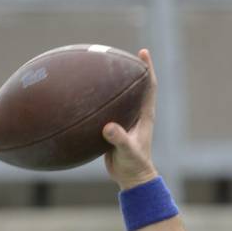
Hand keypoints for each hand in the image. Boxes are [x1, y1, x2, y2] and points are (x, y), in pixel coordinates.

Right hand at [102, 49, 158, 189]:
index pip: (149, 86)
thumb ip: (119, 139)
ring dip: (113, 83)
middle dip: (130, 68)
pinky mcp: (115, 128)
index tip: (143, 52)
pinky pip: (107, 109)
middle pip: (136, 86)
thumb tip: (108, 127)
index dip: (148, 68)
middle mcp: (137, 114)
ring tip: (99, 68)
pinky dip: (98, 100)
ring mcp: (126, 120)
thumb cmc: (134, 165)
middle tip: (119, 52)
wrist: (131, 178)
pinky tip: (82, 97)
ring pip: (121, 96)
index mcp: (145, 115)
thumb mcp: (127, 151)